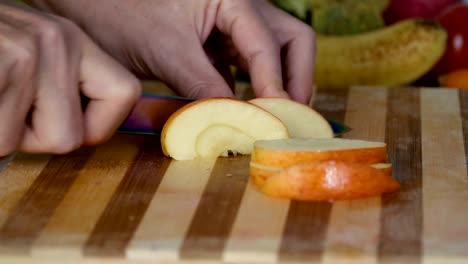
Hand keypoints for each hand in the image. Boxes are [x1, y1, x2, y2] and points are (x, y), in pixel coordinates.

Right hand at [0, 1, 140, 155]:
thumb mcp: (27, 59)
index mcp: (74, 42)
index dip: (96, 128)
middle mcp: (58, 40)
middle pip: (69, 139)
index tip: (60, 122)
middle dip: (27, 137)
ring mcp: (25, 51)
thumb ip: (59, 91)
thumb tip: (84, 134)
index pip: (125, 95)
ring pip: (18, 143)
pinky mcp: (1, 63)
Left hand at [29, 0, 315, 102]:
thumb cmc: (122, 12)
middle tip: (289, 115)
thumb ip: (203, 85)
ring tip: (271, 117)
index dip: (275, 85)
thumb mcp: (166, 51)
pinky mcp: (217, 41)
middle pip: (290, 41)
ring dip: (276, 84)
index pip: (269, 46)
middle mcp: (240, 8)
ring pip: (273, 53)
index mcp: (233, 0)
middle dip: (295, 78)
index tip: (277, 120)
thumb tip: (236, 120)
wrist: (90, 3)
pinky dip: (250, 86)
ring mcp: (231, 25)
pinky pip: (246, 64)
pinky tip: (242, 108)